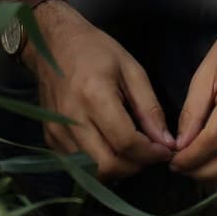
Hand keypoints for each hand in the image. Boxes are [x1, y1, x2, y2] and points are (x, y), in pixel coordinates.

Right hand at [25, 4, 174, 181]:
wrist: (51, 43)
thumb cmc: (95, 51)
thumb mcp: (131, 70)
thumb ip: (149, 108)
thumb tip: (166, 142)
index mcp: (95, 95)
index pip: (126, 143)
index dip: (151, 153)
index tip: (165, 150)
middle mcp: (72, 118)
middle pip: (107, 166)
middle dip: (135, 167)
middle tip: (149, 154)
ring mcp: (57, 131)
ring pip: (91, 172)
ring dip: (117, 169)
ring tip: (131, 152)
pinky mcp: (49, 138)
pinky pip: (77, 165)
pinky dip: (98, 164)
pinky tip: (110, 147)